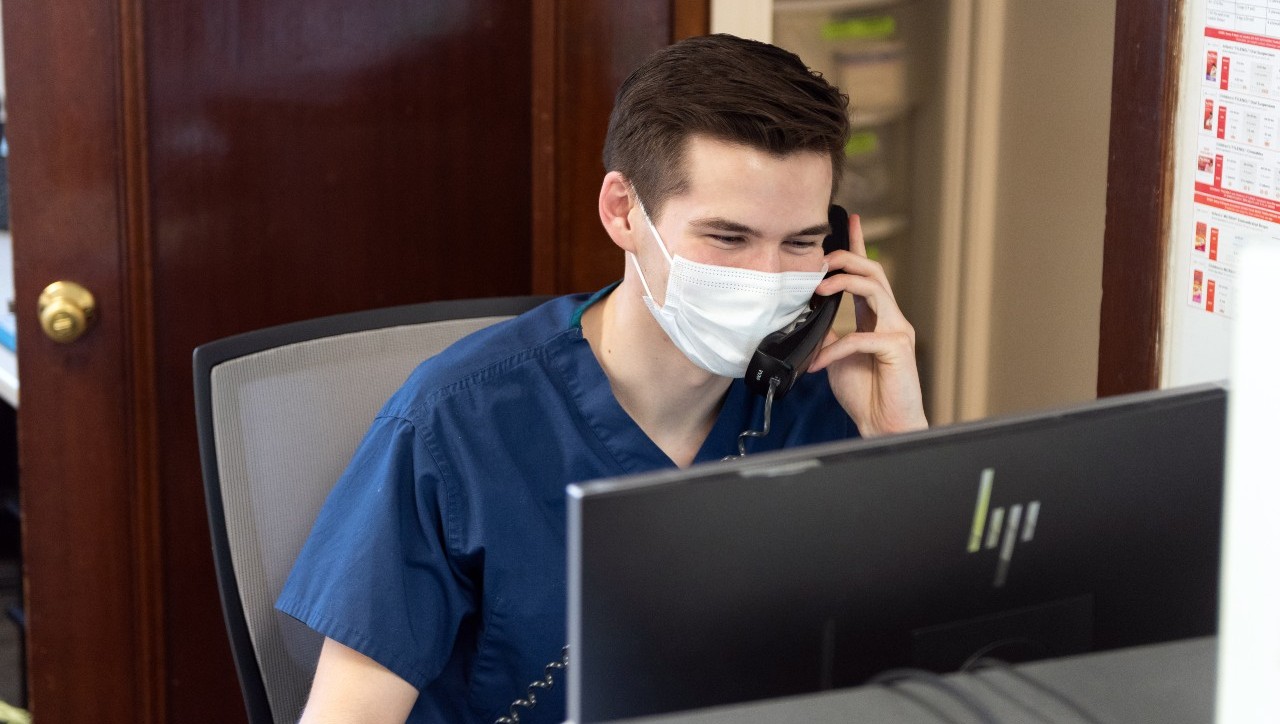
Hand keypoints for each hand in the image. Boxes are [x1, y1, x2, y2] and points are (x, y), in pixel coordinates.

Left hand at [808, 213, 927, 435]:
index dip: (858, 245)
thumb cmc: (865, 394)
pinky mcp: (898, 349)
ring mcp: (898, 330)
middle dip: (847, 257)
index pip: (866, 273)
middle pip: (873, 271)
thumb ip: (828, 334)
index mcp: (876, 317)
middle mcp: (891, 318)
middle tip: (820, 259)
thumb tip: (806, 317)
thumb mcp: (836, 357)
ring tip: (817, 290)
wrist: (885, 425)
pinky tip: (819, 362)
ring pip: (875, 289)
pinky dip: (836, 348)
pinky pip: (862, 337)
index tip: (847, 221)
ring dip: (843, 283)